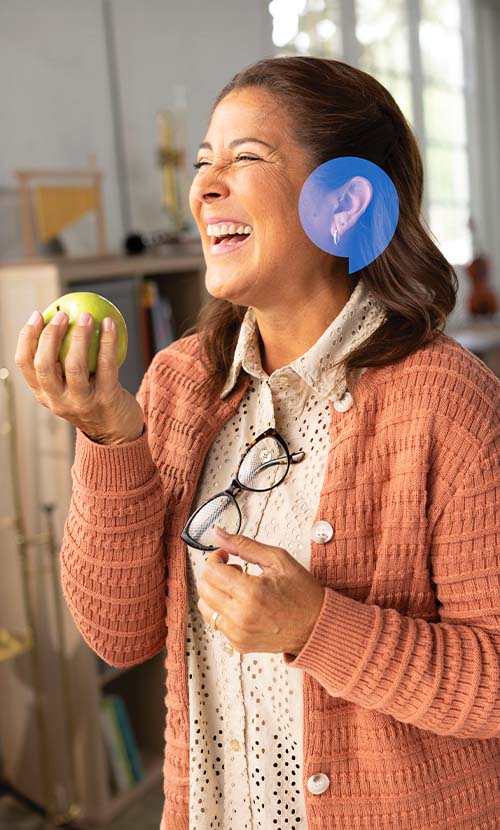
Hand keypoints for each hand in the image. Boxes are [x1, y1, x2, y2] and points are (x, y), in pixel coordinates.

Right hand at [14, 310, 143, 443]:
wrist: (117, 434)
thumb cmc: (92, 400)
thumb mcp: (68, 388)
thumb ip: (61, 363)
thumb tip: (60, 318)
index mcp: (44, 394)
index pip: (25, 364)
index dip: (27, 337)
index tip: (36, 315)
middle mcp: (58, 401)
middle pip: (44, 365)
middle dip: (49, 335)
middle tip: (61, 314)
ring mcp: (82, 402)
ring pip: (74, 366)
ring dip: (79, 336)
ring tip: (87, 316)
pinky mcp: (106, 399)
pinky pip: (106, 365)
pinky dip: (107, 341)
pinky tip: (109, 323)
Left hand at [196, 527, 324, 655]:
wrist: (317, 627)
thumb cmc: (303, 594)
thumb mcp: (278, 559)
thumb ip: (244, 545)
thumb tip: (219, 534)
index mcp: (250, 593)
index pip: (211, 571)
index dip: (215, 557)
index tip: (226, 555)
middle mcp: (240, 616)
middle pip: (204, 588)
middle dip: (214, 573)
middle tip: (233, 569)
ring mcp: (238, 633)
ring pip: (205, 606)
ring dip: (216, 592)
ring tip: (238, 588)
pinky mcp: (239, 644)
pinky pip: (217, 623)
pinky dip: (224, 610)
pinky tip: (243, 604)